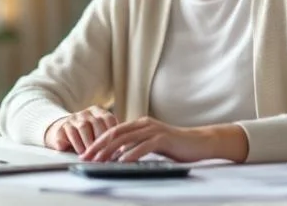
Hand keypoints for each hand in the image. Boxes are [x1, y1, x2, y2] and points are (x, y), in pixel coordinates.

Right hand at [43, 106, 117, 153]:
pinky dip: (75, 144)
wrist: (60, 132)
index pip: (108, 119)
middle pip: (96, 123)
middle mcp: (85, 113)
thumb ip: (108, 137)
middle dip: (102, 140)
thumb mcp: (97, 132)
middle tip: (107, 154)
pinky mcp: (61, 127)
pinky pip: (69, 134)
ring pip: (83, 128)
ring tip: (94, 155)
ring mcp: (72, 119)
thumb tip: (124, 150)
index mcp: (97, 112)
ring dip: (89, 143)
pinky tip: (80, 153)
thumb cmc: (85, 136)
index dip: (114, 133)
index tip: (118, 147)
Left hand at [80, 116, 214, 162]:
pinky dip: (130, 154)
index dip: (98, 142)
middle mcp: (144, 124)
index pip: (114, 131)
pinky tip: (121, 162)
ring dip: (109, 151)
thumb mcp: (152, 144)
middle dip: (98, 146)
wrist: (200, 142)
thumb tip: (118, 156)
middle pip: (115, 133)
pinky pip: (143, 146)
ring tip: (98, 161)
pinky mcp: (163, 138)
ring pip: (125, 139)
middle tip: (86, 157)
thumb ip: (137, 146)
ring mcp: (154, 130)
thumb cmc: (176, 146)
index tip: (87, 153)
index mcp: (140, 124)